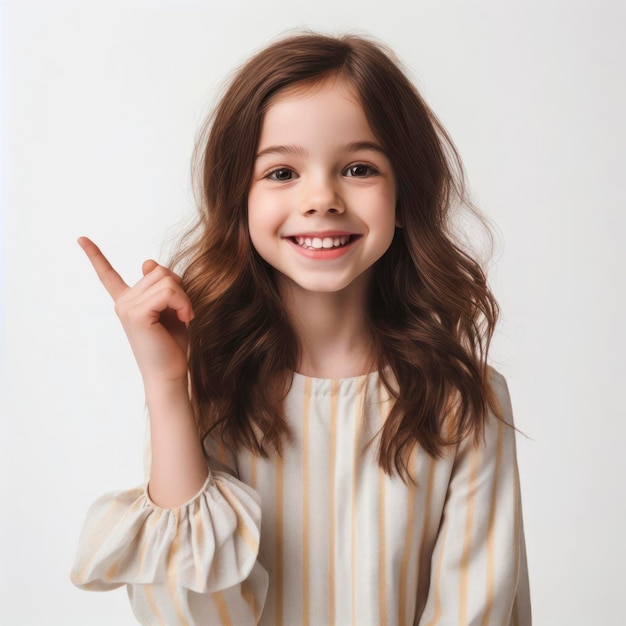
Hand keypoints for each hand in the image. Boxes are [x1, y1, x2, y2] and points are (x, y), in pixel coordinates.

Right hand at [78, 237, 193, 389]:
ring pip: (166, 280)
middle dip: (180, 288)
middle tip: (184, 311)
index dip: (95, 255)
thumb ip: (163, 286)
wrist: (170, 373)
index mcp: (128, 301)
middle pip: (159, 271)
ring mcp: (126, 307)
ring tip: (185, 316)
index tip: (81, 239)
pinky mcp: (137, 314)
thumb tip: (147, 262)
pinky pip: (169, 292)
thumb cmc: (172, 345)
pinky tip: (185, 318)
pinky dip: (183, 303)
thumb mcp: (170, 308)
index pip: (108, 275)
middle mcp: (123, 302)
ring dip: (184, 297)